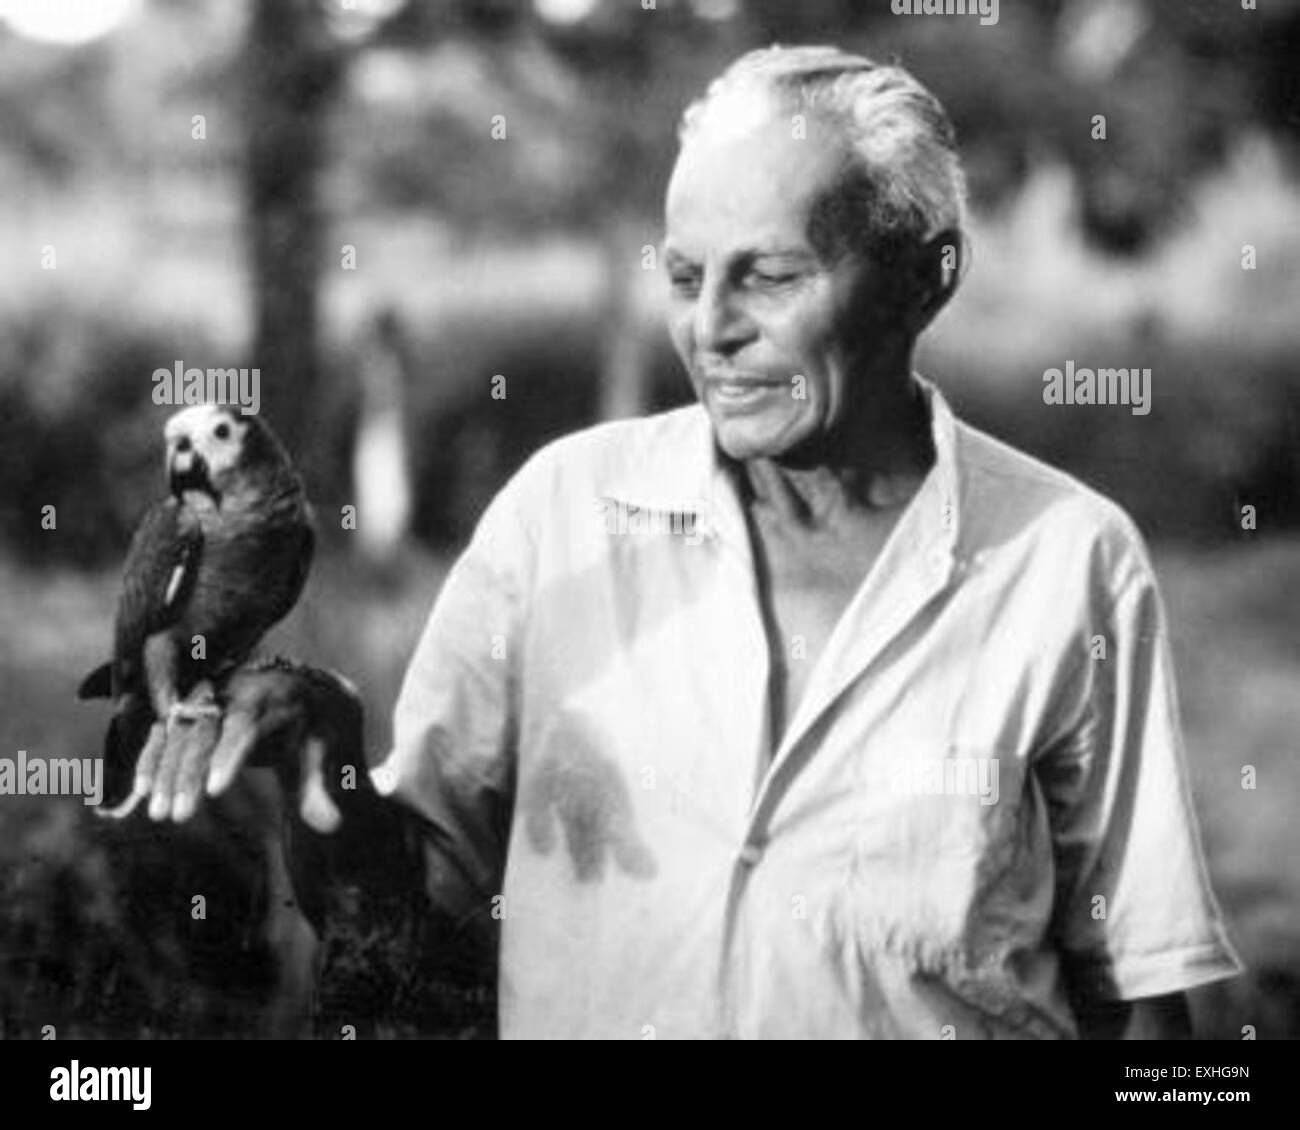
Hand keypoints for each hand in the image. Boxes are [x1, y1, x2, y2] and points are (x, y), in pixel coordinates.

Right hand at [97, 659, 363, 833]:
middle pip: (208, 729)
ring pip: (181, 732)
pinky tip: (141, 793)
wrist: (307, 695)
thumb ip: (322, 789)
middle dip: (190, 772)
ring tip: (159, 814)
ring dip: (165, 771)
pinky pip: (168, 731)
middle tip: (180, 817)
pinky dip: (153, 759)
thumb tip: (334, 826)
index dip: (230, 756)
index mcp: (277, 695)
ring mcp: (214, 695)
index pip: (248, 725)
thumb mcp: (325, 753)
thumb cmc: (317, 731)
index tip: (215, 790)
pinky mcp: (195, 706)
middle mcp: (240, 689)